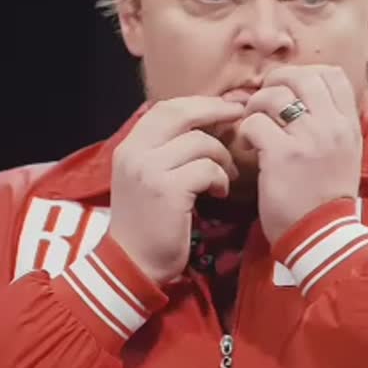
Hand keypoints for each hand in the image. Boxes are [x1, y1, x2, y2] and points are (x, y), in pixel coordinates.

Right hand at [109, 96, 244, 283]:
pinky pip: (207, 169)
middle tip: (239, 116)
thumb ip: (164, 151)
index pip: (164, 108)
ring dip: (222, 156)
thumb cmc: (147, 223)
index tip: (223, 107)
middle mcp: (135, 153)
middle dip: (214, 111)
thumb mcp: (145, 179)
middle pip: (180, 113)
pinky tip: (219, 192)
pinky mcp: (168, 190)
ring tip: (227, 175)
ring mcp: (149, 170)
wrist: (133, 264)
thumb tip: (204, 123)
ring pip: (200, 143)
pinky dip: (221, 179)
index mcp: (128, 147)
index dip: (197, 103)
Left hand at [238, 65, 361, 242]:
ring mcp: (308, 138)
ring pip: (274, 95)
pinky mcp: (282, 154)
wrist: (321, 236)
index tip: (290, 91)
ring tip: (254, 127)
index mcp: (348, 125)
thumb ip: (331, 126)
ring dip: (256, 107)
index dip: (305, 74)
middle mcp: (332, 126)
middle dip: (275, 83)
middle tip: (264, 103)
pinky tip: (249, 147)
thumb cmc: (326, 199)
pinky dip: (245, 132)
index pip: (332, 75)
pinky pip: (255, 123)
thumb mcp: (344, 155)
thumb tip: (306, 101)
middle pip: (301, 77)